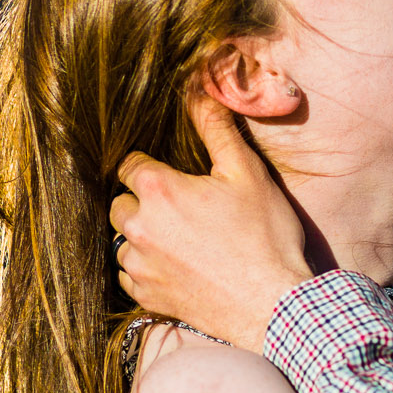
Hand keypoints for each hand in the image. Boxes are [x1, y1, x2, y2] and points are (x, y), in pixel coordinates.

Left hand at [111, 97, 311, 349]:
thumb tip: (199, 88)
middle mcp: (139, 227)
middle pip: (120, 203)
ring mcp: (140, 266)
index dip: (152, 166)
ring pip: (122, 241)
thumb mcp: (246, 172)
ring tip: (179, 238)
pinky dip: (145, 267)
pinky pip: (129, 275)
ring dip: (141, 236)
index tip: (174, 175)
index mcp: (158, 191)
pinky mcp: (147, 296)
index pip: (130, 164)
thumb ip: (216, 128)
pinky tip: (177, 265)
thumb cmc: (264, 236)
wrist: (272, 304)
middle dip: (142, 201)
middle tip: (180, 207)